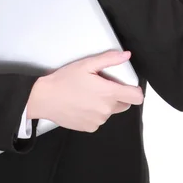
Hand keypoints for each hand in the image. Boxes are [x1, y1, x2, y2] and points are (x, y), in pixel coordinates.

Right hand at [27, 50, 143, 131]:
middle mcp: (106, 110)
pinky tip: (81, 104)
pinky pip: (98, 120)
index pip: (137, 97)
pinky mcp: (89, 128)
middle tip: (101, 86)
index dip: (135, 90)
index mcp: (109, 94)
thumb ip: (109, 59)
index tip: (127, 86)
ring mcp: (98, 121)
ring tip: (87, 94)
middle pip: (124, 104)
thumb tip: (127, 55)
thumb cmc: (64, 80)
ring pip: (110, 112)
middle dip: (117, 95)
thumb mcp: (86, 64)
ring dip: (104, 104)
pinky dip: (94, 113)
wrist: (45, 98)